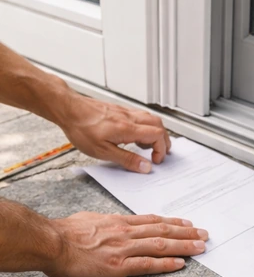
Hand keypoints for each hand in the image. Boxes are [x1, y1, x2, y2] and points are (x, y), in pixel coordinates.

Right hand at [44, 213, 208, 276]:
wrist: (50, 242)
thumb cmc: (63, 233)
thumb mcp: (89, 220)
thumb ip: (105, 223)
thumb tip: (110, 223)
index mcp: (117, 222)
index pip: (151, 221)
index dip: (172, 223)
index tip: (187, 224)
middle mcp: (125, 232)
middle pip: (162, 231)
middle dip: (186, 233)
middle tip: (204, 235)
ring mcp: (123, 248)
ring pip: (161, 245)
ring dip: (184, 246)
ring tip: (200, 248)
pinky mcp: (118, 265)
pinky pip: (148, 264)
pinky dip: (166, 264)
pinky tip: (181, 264)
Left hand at [57, 95, 171, 173]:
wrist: (68, 109)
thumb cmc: (81, 128)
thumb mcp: (103, 151)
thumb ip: (127, 159)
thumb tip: (145, 167)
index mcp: (128, 129)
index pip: (157, 136)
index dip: (161, 150)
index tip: (155, 160)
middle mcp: (130, 118)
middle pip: (159, 125)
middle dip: (163, 141)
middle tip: (158, 153)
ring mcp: (125, 112)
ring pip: (151, 119)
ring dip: (155, 133)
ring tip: (147, 145)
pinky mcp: (119, 110)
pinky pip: (140, 116)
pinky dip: (145, 126)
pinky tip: (135, 134)